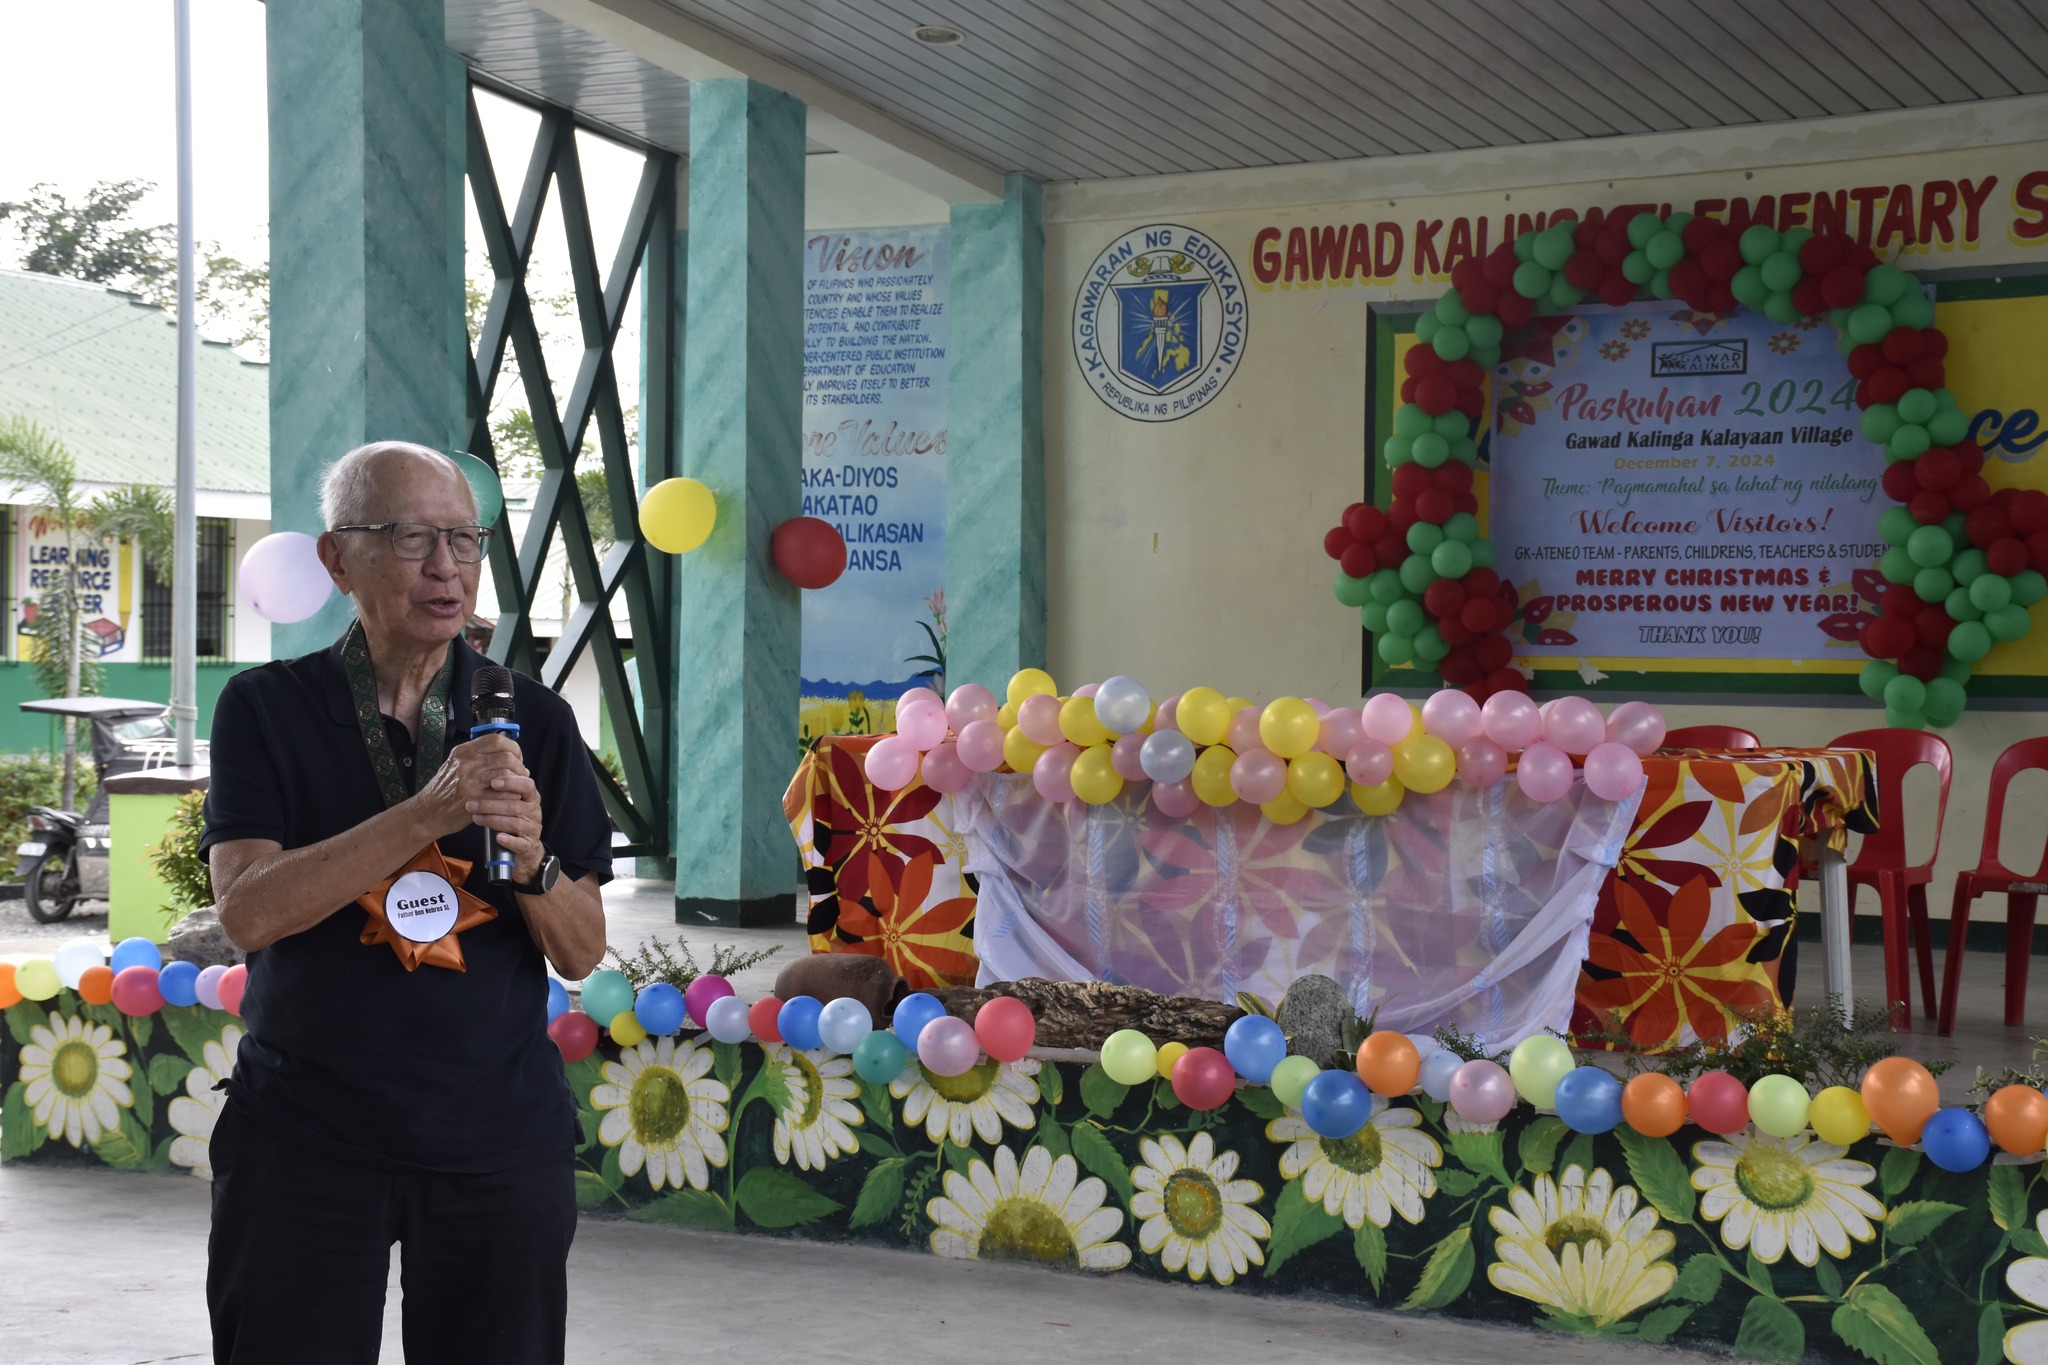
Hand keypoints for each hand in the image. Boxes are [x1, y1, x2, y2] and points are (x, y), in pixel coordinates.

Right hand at [415, 735, 545, 881]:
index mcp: (463, 751)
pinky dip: (511, 795)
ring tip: (516, 786)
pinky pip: (503, 794)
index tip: (516, 757)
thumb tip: (509, 754)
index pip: (497, 740)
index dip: (513, 748)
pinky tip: (510, 798)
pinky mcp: (474, 799)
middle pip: (506, 757)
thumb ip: (479, 756)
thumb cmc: (445, 789)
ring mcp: (469, 781)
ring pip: (507, 774)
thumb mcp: (456, 764)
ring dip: (517, 781)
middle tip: (520, 774)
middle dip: (519, 766)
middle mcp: (466, 763)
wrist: (428, 812)